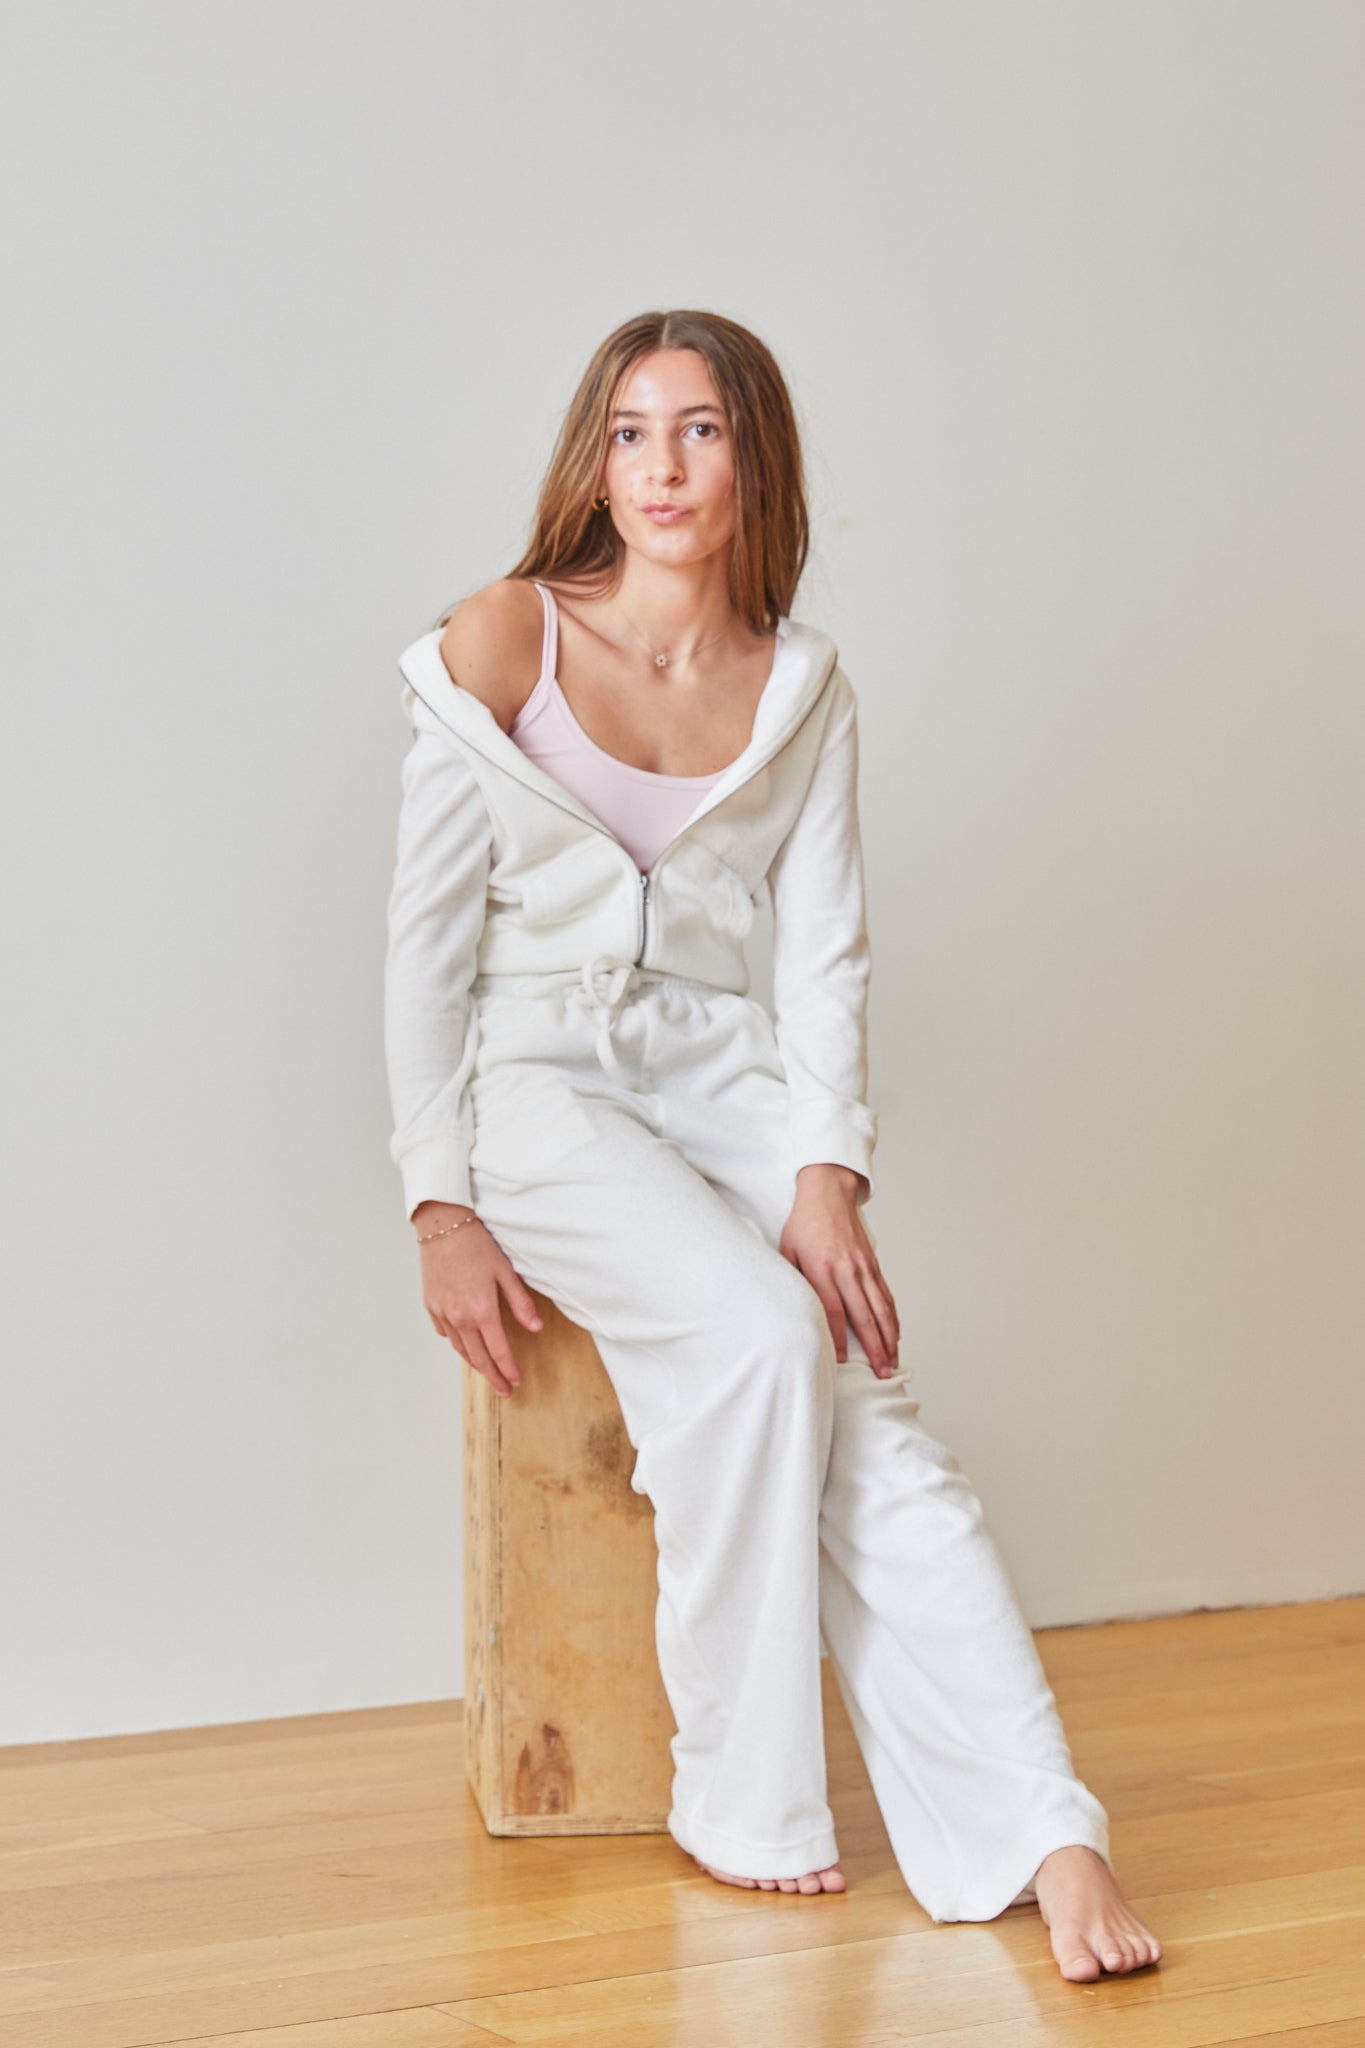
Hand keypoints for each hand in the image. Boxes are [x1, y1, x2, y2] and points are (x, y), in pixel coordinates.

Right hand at [412, 1202, 543, 1397]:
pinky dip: (457, 1343)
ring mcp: (442, 1313)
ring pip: (460, 1349)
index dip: (509, 1370)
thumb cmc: (476, 1244)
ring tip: (487, 1372)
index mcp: (482, 1310)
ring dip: (475, 1364)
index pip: (499, 1351)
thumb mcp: (506, 1271)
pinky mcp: (430, 1305)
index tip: (516, 1382)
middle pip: (478, 1358)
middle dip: (493, 1376)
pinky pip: (445, 1334)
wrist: (442, 1226)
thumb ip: (521, 1303)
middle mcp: (459, 1318)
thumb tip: (536, 1328)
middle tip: (504, 1389)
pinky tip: (466, 1343)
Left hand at [778, 1165, 900, 1377]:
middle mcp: (847, 1270)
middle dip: (874, 1348)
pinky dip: (893, 1318)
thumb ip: (794, 1281)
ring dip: (889, 1339)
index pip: (834, 1311)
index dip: (838, 1338)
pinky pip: (886, 1296)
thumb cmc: (804, 1224)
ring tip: (892, 1363)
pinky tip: (894, 1336)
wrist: (828, 1194)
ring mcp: (864, 1268)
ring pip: (881, 1309)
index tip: (843, 1361)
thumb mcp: (787, 1251)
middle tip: (881, 1373)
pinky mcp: (873, 1265)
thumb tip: (795, 1312)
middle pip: (864, 1316)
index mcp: (822, 1268)